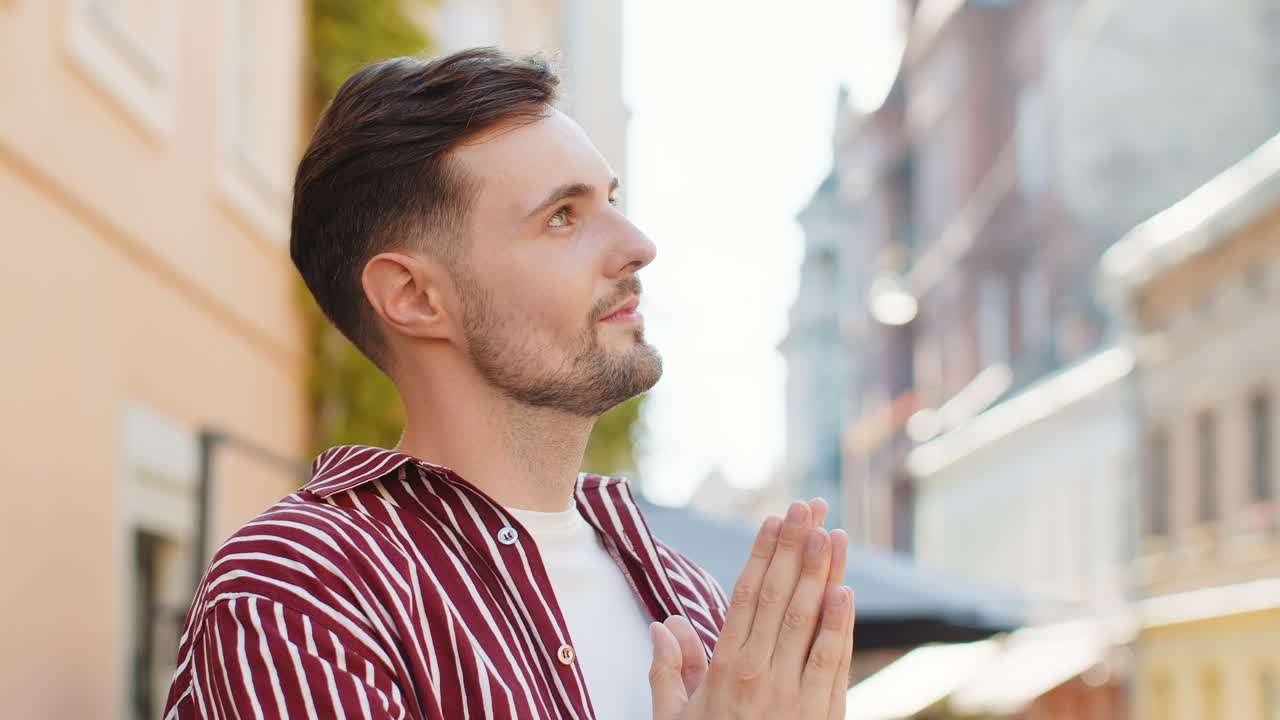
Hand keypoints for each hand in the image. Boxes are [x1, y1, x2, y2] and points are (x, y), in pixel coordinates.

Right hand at [650, 499, 853, 719]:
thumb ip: (668, 672)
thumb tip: (665, 624)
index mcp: (723, 671)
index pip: (746, 598)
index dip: (762, 555)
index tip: (773, 519)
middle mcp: (760, 676)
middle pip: (781, 598)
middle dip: (797, 548)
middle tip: (810, 506)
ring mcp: (795, 696)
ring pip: (810, 622)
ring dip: (824, 573)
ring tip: (833, 533)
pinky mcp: (822, 717)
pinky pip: (834, 663)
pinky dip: (841, 626)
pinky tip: (845, 594)